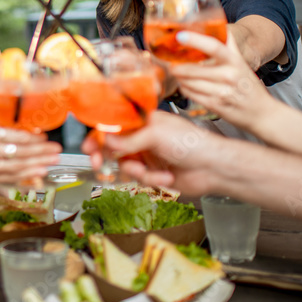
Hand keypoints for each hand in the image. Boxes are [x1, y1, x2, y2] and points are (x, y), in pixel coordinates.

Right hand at [0, 124, 60, 185]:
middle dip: (40, 153)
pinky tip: (36, 178)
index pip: (13, 137)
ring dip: (36, 166)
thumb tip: (24, 133)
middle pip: (17, 154)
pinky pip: (7, 181)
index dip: (32, 138)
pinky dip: (23, 180)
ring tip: (51, 162)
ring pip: (15, 169)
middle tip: (56, 150)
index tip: (45, 137)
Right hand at [88, 111, 226, 194]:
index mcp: (143, 121)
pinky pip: (139, 179)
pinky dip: (151, 180)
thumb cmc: (191, 142)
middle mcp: (143, 137)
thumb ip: (128, 139)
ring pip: (124, 165)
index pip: (114, 125)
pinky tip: (166, 178)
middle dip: (106, 156)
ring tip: (146, 171)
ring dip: (135, 171)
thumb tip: (105, 140)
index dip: (98, 135)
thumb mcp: (155, 135)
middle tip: (98, 163)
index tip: (88, 146)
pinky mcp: (153, 174)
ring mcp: (147, 155)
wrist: (213, 168)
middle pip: (113, 146)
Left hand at [169, 31, 270, 130]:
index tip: (180, 36)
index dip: (195, 40)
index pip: (214, 47)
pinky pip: (191, 94)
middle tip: (171, 62)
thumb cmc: (249, 86)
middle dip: (177, 66)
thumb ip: (229, 45)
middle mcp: (229, 76)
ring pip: (188, 82)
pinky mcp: (215, 105)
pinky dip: (184, 88)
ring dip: (179, 78)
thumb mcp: (242, 63)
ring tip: (178, 74)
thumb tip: (219, 25)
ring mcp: (221, 92)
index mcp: (235, 62)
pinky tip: (186, 85)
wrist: (262, 113)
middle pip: (193, 68)